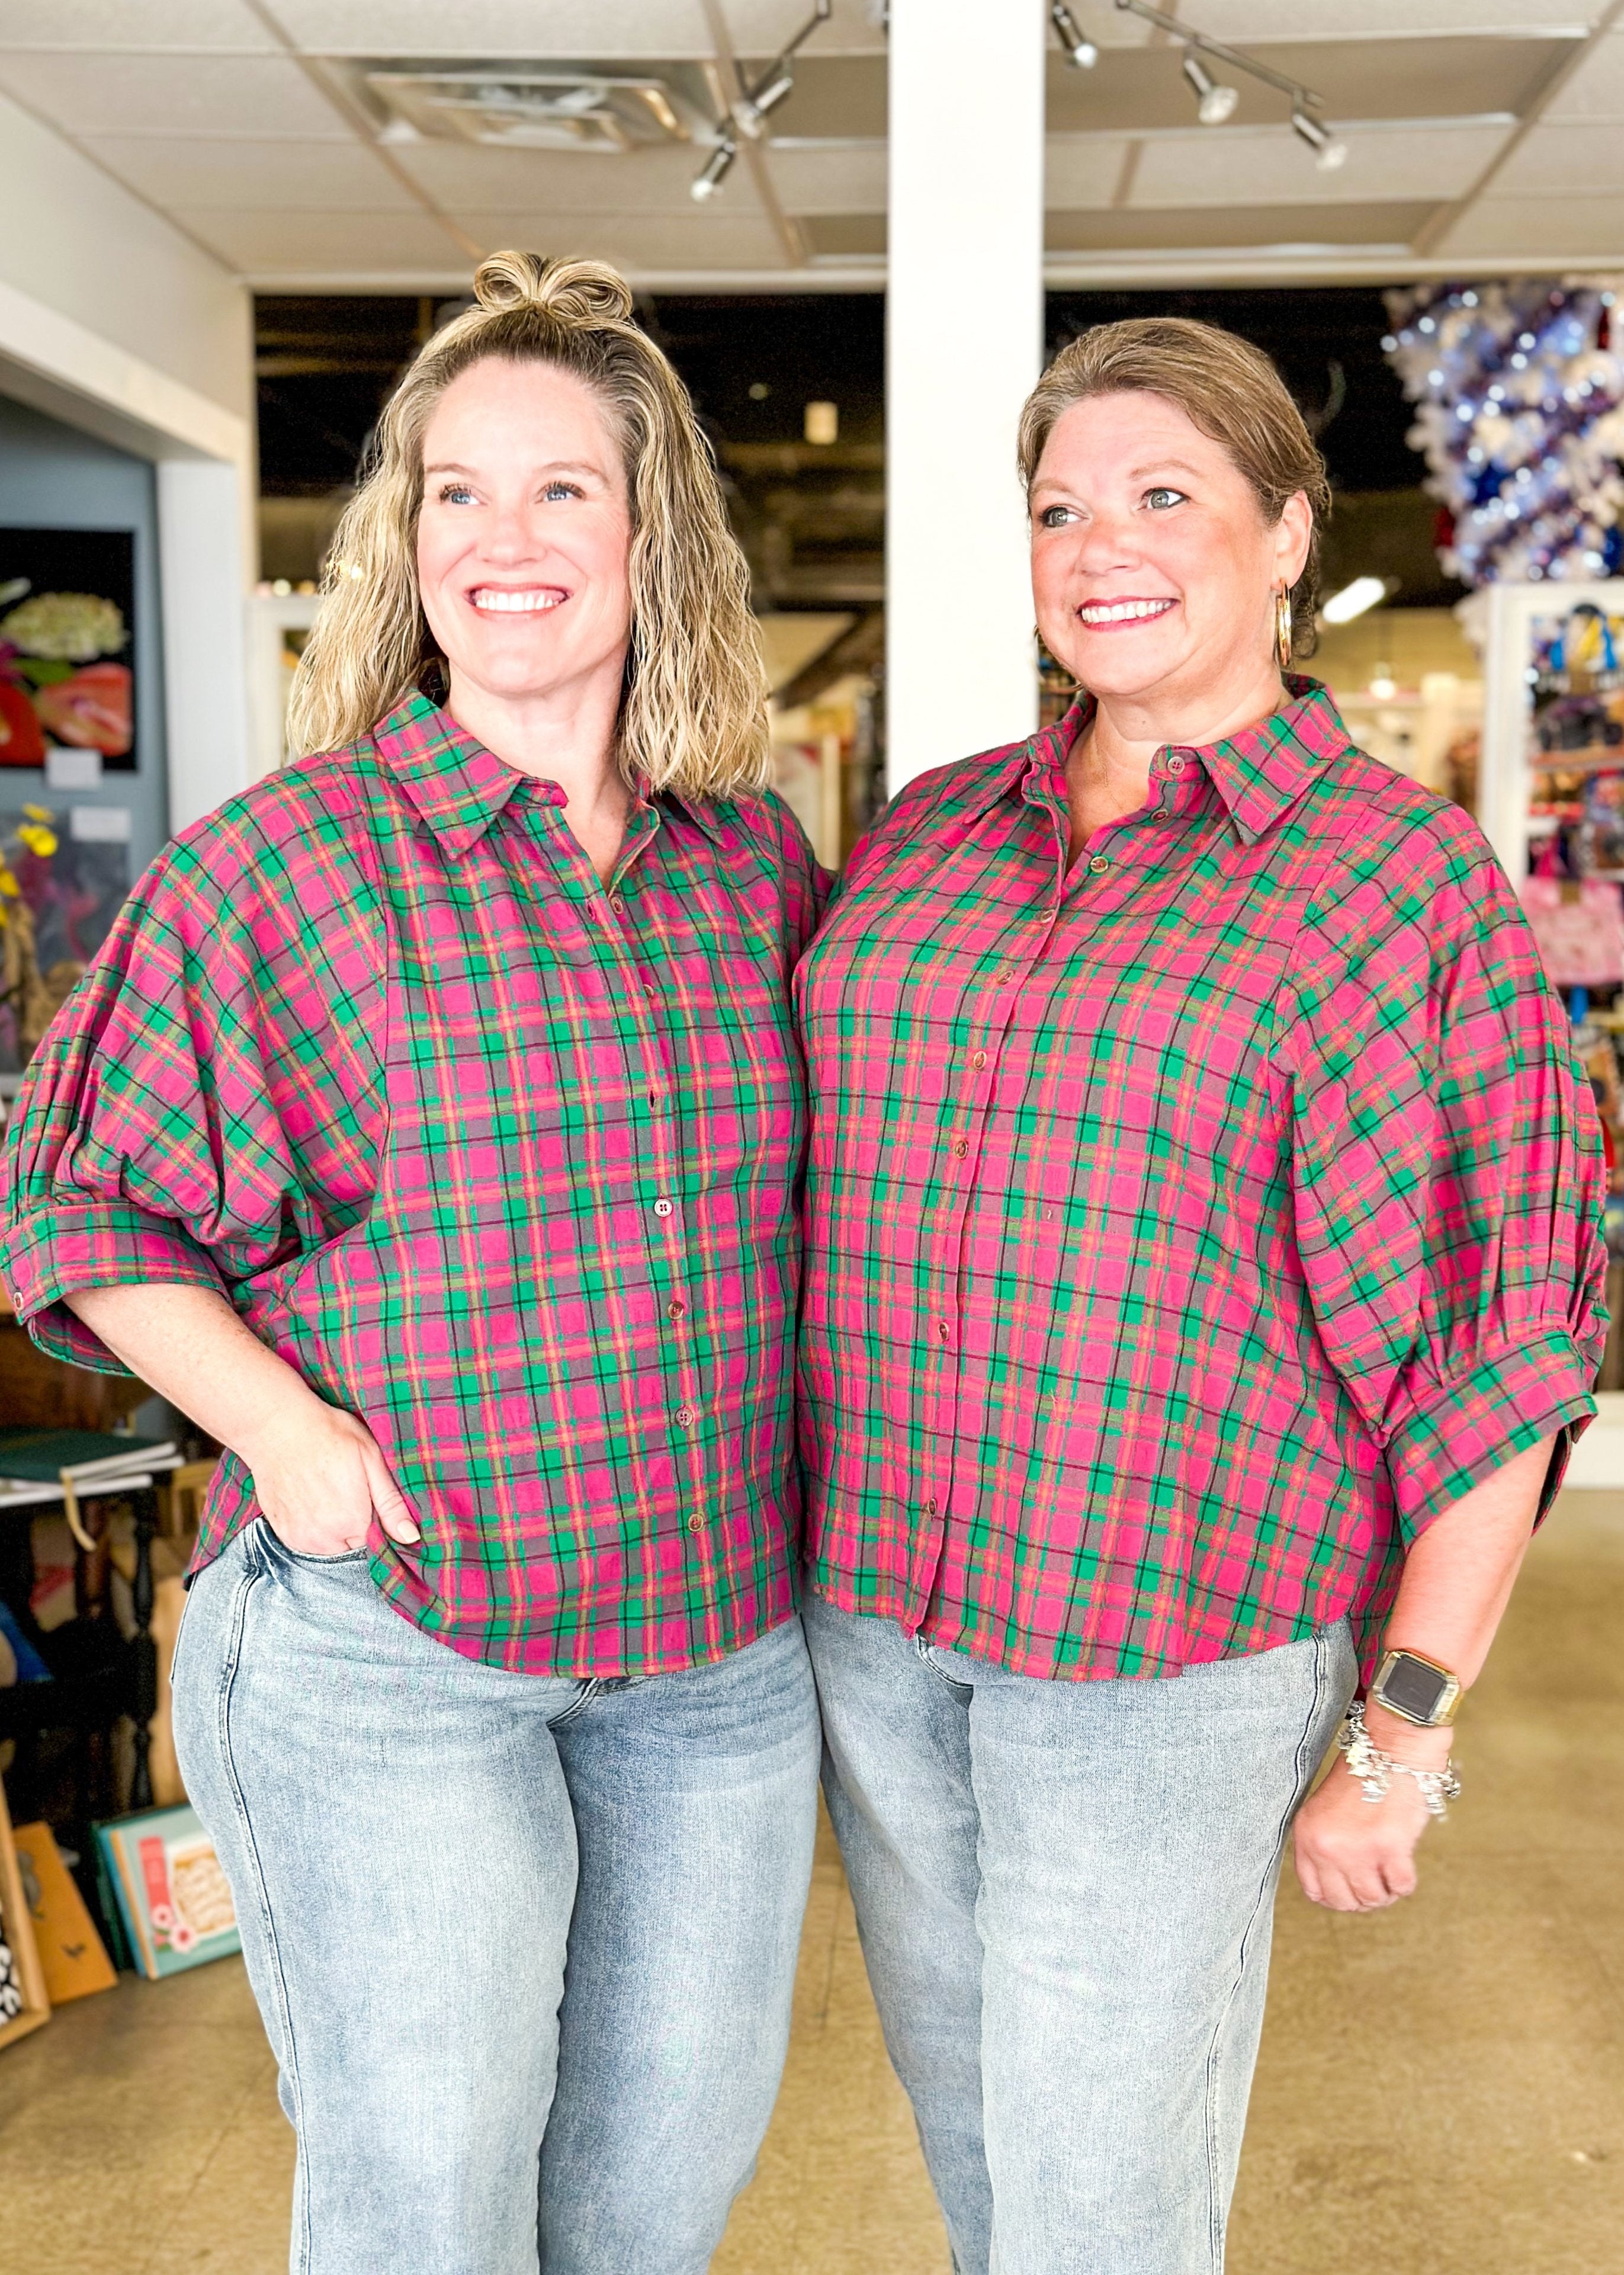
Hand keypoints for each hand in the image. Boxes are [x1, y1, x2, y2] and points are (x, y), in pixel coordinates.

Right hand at [237, 1387, 420, 1557]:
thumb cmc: (328, 1434)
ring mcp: (299, 1537)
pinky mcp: (280, 1531)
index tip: (371, 1501)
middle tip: (349, 1493)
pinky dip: (312, 1528)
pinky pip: (305, 1542)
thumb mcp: (371, 1458)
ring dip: (334, 1532)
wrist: (276, 1425)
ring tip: (330, 1494)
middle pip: (352, 1548)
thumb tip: (410, 1536)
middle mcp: (324, 1538)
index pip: (377, 1544)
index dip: (378, 1524)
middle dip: (356, 1529)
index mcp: (352, 1522)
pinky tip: (312, 1500)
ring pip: (329, 1548)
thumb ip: (391, 1503)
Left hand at [1292, 1708, 1449, 1911]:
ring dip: (1385, 1892)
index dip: (1335, 1897)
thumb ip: (1325, 1843)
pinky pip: (1401, 1887)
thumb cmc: (1362, 1775)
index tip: (1349, 1892)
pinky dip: (1404, 1883)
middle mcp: (1328, 1846)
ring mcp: (1358, 1850)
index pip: (1314, 1889)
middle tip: (1375, 1884)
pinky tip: (1403, 1864)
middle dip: (1362, 1899)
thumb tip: (1337, 1884)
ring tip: (1390, 1872)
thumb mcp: (1325, 1809)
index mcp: (1307, 1834)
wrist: (1392, 1750)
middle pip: (1343, 1900)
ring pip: (1373, 1899)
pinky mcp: (1389, 1849)